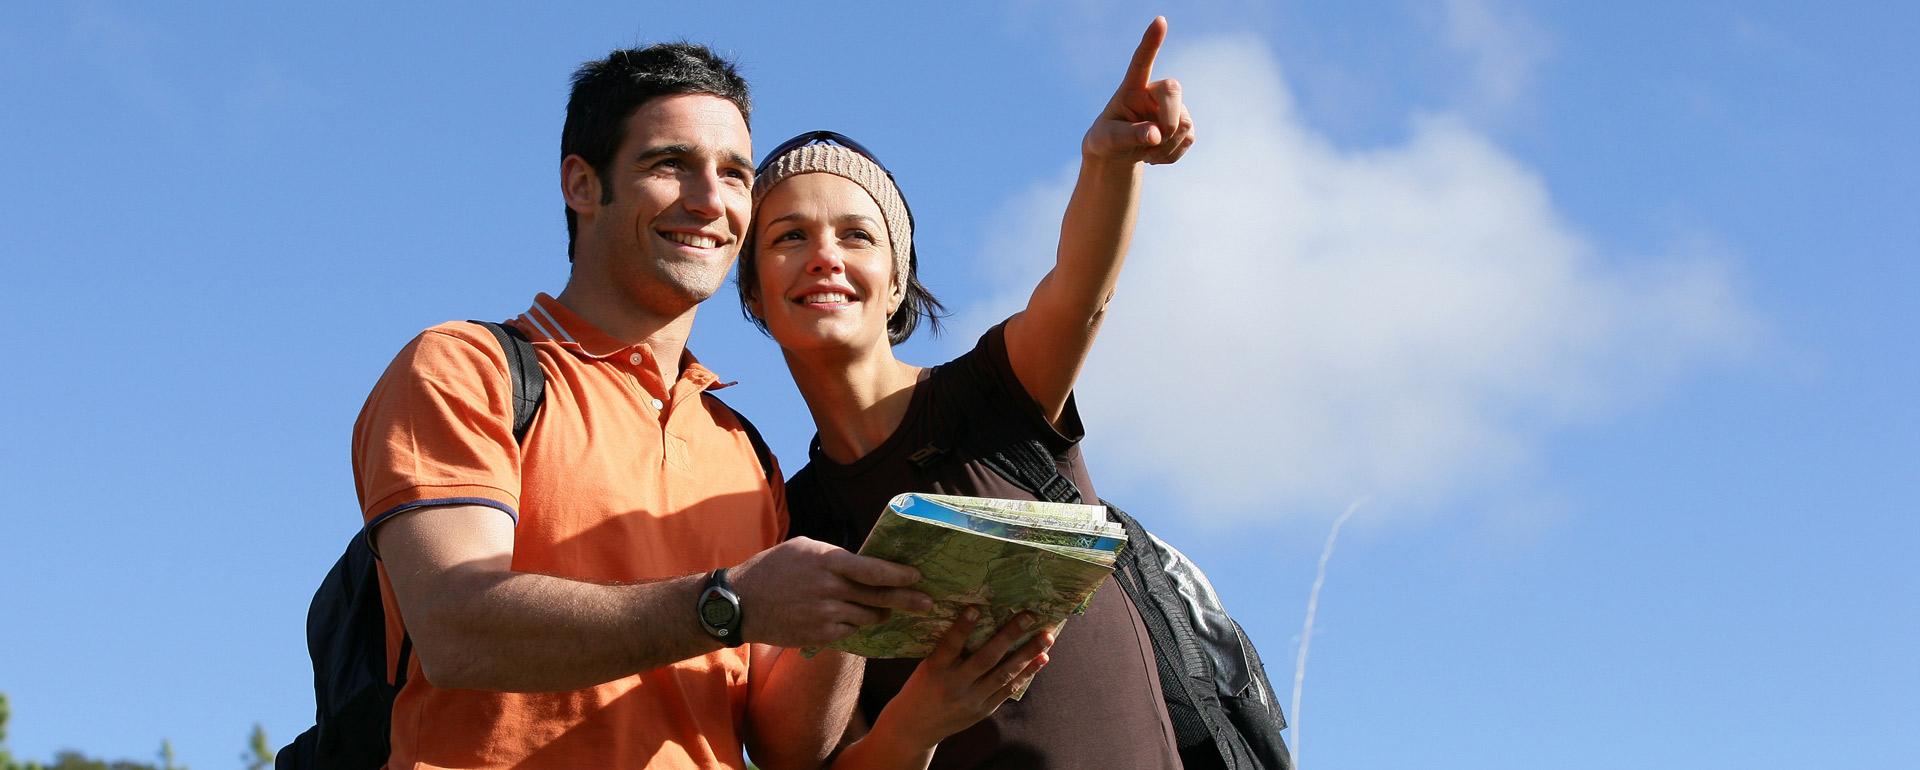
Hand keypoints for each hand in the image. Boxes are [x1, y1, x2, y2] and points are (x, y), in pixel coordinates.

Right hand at [730, 537, 932, 647]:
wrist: (740, 603)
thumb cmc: (773, 568)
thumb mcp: (804, 549)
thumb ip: (836, 557)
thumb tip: (868, 565)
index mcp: (827, 561)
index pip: (873, 570)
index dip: (899, 575)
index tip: (917, 576)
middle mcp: (829, 589)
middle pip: (879, 598)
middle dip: (908, 601)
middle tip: (927, 604)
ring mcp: (825, 616)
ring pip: (867, 618)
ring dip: (880, 614)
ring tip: (887, 611)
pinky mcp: (819, 636)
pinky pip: (850, 632)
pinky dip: (856, 625)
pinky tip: (856, 620)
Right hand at [871, 607, 1054, 747]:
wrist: (914, 728)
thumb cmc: (920, 687)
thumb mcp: (925, 666)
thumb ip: (947, 650)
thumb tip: (980, 620)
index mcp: (934, 670)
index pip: (949, 645)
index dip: (962, 628)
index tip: (976, 608)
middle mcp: (954, 685)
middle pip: (985, 659)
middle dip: (1009, 636)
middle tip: (1029, 616)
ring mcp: (971, 700)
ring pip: (1003, 675)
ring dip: (1027, 654)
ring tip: (1046, 637)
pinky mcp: (982, 711)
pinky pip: (1007, 690)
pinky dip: (1026, 674)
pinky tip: (1041, 659)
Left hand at [1083, 16, 1194, 164]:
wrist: (1118, 154)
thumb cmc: (1107, 140)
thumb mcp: (1108, 140)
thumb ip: (1129, 135)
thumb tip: (1156, 135)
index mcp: (1131, 88)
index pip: (1141, 61)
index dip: (1152, 42)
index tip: (1159, 20)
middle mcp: (1154, 92)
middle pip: (1174, 91)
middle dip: (1169, 119)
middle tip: (1155, 139)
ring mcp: (1173, 108)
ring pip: (1184, 123)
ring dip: (1167, 145)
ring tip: (1147, 151)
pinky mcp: (1184, 125)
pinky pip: (1189, 139)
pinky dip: (1172, 154)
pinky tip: (1156, 155)